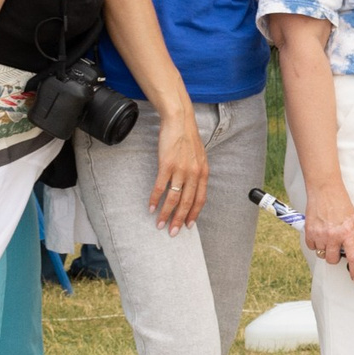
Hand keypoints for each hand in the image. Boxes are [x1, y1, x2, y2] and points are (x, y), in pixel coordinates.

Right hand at [147, 105, 208, 231]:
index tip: (188, 226)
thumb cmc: (188, 139)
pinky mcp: (167, 165)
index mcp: (203, 173)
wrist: (180, 121)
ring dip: (166, 214)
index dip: (194, 214)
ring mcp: (180, 170)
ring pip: (174, 198)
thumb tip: (193, 189)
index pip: (200, 199)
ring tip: (159, 224)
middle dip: (179, 220)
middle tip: (173, 233)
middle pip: (187, 203)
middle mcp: (194, 174)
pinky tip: (150, 207)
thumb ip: (197, 173)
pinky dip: (154, 199)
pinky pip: (160, 187)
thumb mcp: (199, 158)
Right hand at [302, 179, 353, 283]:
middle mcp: (333, 236)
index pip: (353, 257)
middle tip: (336, 246)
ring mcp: (320, 235)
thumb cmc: (339, 201)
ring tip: (327, 234)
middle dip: (335, 257)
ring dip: (325, 248)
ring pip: (321, 253)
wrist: (324, 189)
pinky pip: (311, 247)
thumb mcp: (353, 218)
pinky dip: (315, 243)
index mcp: (347, 233)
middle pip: (333, 260)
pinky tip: (319, 233)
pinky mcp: (309, 232)